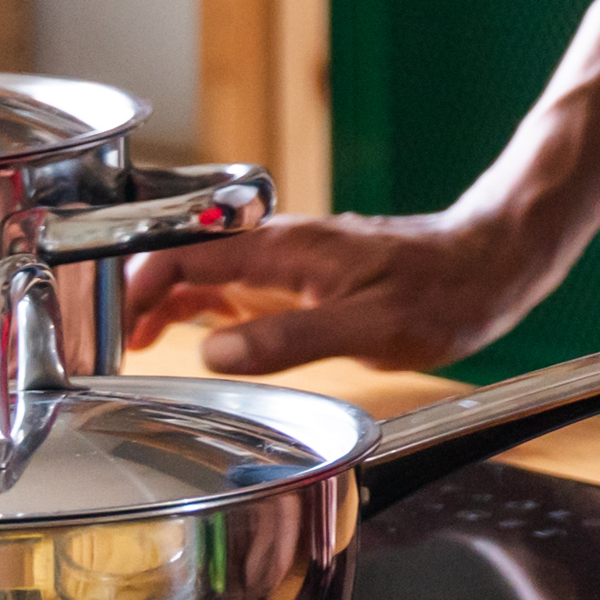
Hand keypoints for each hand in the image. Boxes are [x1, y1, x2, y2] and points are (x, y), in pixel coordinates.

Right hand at [121, 208, 567, 377]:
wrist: (493, 262)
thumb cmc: (443, 291)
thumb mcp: (369, 326)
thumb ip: (288, 338)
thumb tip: (212, 353)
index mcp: (284, 248)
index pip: (184, 254)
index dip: (137, 285)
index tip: (109, 322)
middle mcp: (280, 246)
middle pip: (184, 260)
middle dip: (137, 294)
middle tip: (107, 342)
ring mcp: (291, 260)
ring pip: (207, 272)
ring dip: (166, 302)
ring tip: (132, 342)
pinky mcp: (306, 276)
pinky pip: (239, 285)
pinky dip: (203, 307)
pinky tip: (193, 336)